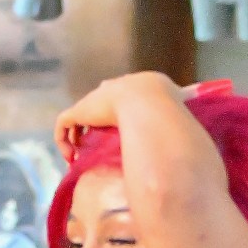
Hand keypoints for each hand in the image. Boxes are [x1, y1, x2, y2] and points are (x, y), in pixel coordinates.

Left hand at [54, 72, 182, 161]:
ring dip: (76, 138)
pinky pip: (63, 124)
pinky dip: (63, 141)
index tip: (118, 140)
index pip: (121, 103)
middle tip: (94, 149)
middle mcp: (114, 89)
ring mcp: (95, 99)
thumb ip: (174, 131)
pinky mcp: (80, 110)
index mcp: (138, 89)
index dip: (117, 122)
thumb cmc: (166, 113)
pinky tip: (71, 158)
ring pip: (78, 117)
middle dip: (94, 129)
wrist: (150, 101)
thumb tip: (184, 152)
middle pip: (97, 108)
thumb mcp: (175, 120)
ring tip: (79, 157)